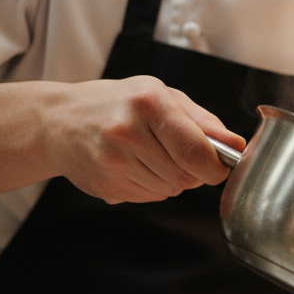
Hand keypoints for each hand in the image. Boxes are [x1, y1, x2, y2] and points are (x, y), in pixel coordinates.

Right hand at [41, 76, 244, 203]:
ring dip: (172, 180)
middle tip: (179, 154)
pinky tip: (135, 166)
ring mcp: (112, 162)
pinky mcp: (105, 186)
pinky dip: (152, 187)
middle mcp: (127, 133)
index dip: (216, 166)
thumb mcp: (161, 96)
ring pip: (169, 190)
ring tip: (151, 156)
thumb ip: (202, 121)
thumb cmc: (116, 103)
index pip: (196, 152)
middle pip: (185, 175)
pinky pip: (149, 198)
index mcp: (148, 104)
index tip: (219, 165)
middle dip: (194, 172)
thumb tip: (237, 144)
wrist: (57, 121)